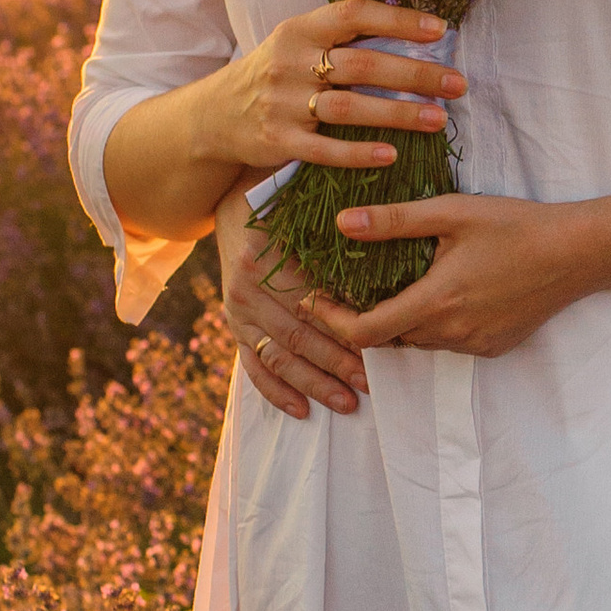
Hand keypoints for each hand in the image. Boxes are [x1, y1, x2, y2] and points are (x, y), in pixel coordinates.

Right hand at [201, 0, 463, 179]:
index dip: (398, 20)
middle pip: (362, 65)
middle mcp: (291, 61)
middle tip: (457, 84)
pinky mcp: (278, 140)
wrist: (214, 114)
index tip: (441, 30)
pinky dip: (359, 153)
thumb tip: (414, 35)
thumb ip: (343, 39)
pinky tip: (392, 155)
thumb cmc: (275, 74)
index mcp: (300, 29)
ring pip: (349, 108)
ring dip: (398, 114)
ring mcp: (283, 102)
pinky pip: (324, 150)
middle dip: (415, 74)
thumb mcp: (298, 44)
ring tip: (438, 119)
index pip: (354, 14)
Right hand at [217, 187, 368, 419]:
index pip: (310, 302)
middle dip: (336, 364)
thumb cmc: (281, 200)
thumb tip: (379, 243)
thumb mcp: (300, 204)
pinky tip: (302, 410)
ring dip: (313, 384)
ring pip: (278, 357)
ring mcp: (236, 311)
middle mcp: (246, 289)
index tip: (379, 343)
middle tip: (370, 383)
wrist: (231, 202)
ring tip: (347, 403)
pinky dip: (276, 391)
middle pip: (297, 335)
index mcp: (264, 258)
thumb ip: (330, 228)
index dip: (344, 326)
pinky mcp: (233, 327)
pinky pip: (253, 366)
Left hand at [325, 193, 599, 358]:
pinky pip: (448, 342)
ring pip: (418, 341)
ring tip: (393, 284)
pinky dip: (433, 324)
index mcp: (436, 301)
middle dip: (363, 317)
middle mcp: (453, 333)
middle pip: (388, 338)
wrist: (578, 253)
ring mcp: (475, 344)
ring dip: (400, 320)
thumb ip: (394, 220)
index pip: (365, 332)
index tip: (315, 300)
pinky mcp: (493, 347)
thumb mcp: (452, 212)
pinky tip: (441, 293)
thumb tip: (342, 223)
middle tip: (346, 286)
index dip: (332, 320)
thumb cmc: (516, 226)